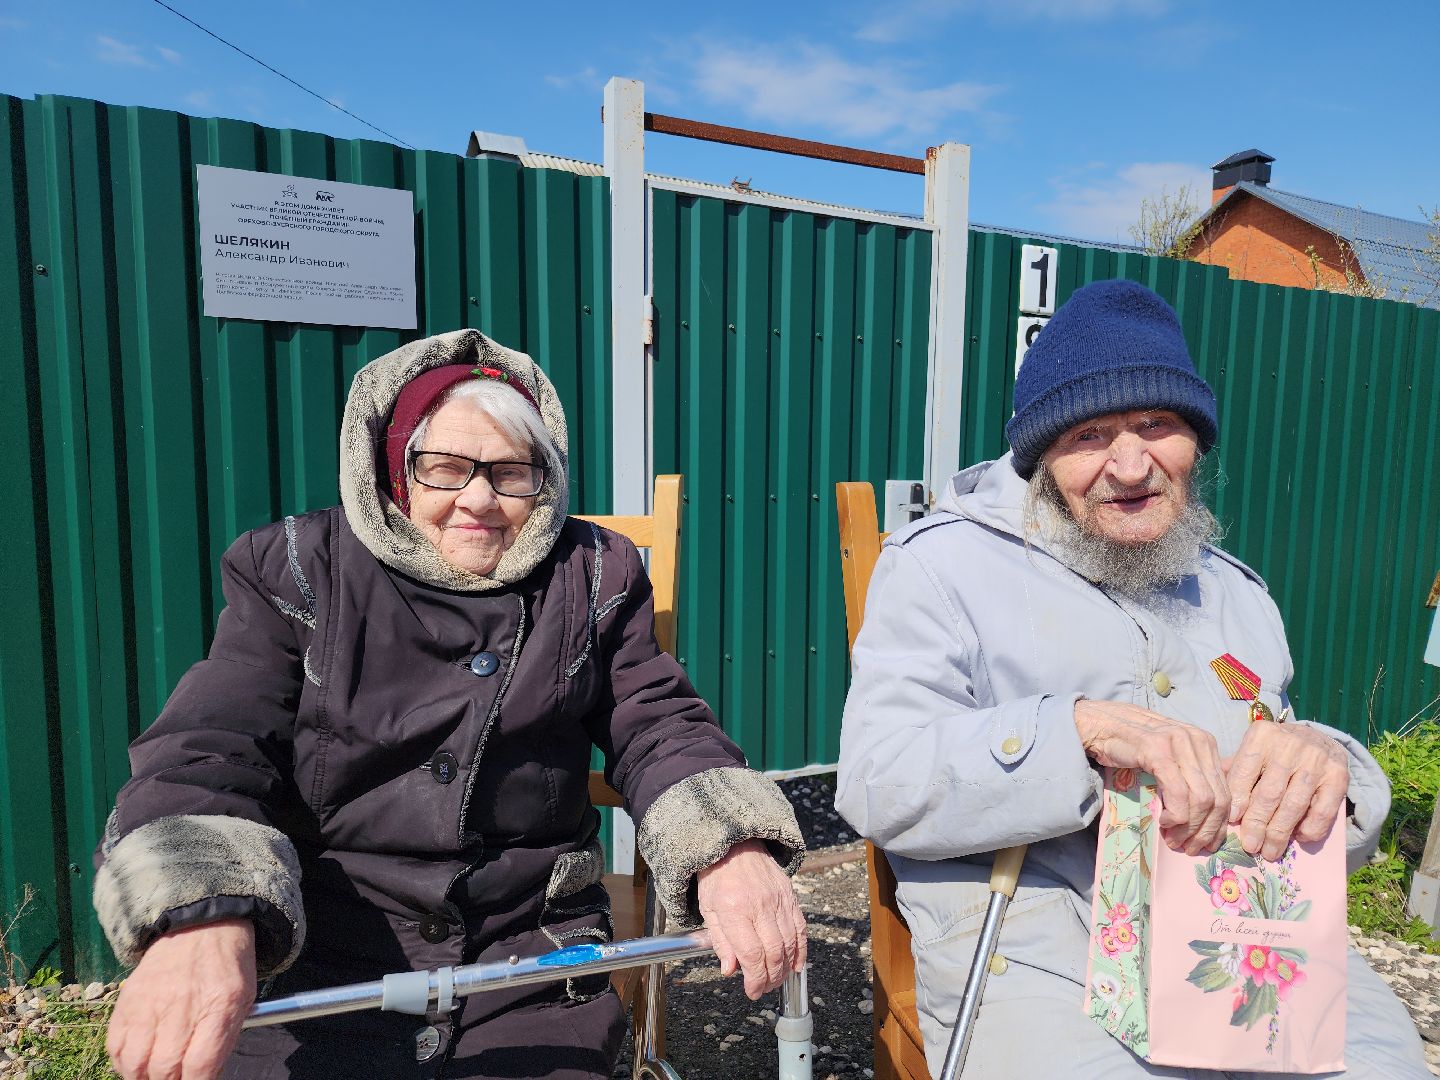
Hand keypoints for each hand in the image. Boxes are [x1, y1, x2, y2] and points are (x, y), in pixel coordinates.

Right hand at [107, 919, 256, 1079]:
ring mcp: (151, 1002)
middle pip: (165, 1068)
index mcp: (220, 1004)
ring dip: (143, 1077)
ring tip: (153, 1075)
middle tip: (175, 1077)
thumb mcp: (243, 998)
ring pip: (135, 1062)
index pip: (201, 1064)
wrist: (201, 924)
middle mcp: (182, 1005)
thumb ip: (224, 1039)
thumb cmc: (227, 966)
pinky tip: (136, 1062)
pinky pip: (115, 1045)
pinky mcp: (128, 1000)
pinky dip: (123, 1063)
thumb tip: (205, 1075)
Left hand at [696, 839, 807, 999]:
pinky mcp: (790, 897)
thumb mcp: (708, 908)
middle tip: (764, 989)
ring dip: (784, 968)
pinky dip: (800, 950)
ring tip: (776, 980)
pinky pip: (800, 928)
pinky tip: (795, 965)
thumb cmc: (717, 877)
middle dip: (770, 978)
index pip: (751, 954)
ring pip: (789, 943)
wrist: (735, 844)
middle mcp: (759, 906)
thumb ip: (720, 941)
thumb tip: (730, 970)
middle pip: (773, 952)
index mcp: (734, 910)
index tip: (752, 991)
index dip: (755, 978)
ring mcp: (778, 900)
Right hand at [1074, 700, 1229, 853]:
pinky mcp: (1158, 750)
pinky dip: (1176, 814)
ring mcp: (1179, 743)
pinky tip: (1164, 822)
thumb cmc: (1132, 744)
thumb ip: (1191, 774)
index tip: (1207, 844)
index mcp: (1206, 742)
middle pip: (1217, 798)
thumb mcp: (1171, 757)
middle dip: (1206, 831)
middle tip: (1190, 848)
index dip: (1218, 824)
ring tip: (1174, 839)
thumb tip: (1209, 814)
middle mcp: (1198, 740)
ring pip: (1201, 798)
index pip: (1225, 792)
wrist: (1100, 725)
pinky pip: (1178, 792)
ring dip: (1190, 827)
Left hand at [1224, 721, 1348, 859]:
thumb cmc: (1275, 752)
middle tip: (1250, 846)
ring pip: (1294, 804)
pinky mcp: (1339, 777)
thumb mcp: (1253, 751)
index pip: (1244, 771)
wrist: (1320, 740)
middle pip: (1269, 792)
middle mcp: (1290, 745)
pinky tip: (1298, 837)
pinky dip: (1310, 828)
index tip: (1232, 820)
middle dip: (1257, 823)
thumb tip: (1215, 802)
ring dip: (1280, 833)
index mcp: (1262, 735)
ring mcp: (1317, 760)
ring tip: (1269, 851)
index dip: (1237, 798)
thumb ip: (1234, 771)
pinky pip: (1323, 811)